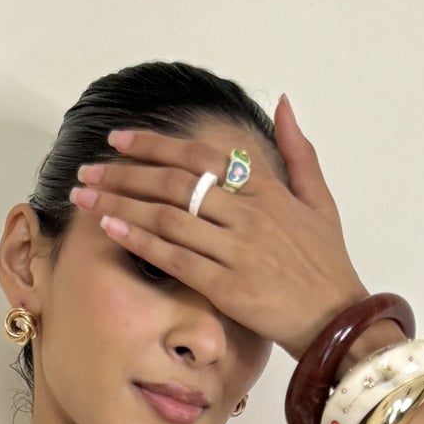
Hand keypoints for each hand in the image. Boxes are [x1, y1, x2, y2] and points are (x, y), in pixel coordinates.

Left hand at [69, 94, 379, 359]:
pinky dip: (141, 241)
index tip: (119, 139)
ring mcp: (238, 251)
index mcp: (266, 192)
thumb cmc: (326, 264)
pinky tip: (110, 228)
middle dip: (125, 173)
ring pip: (169, 217)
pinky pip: (175, 258)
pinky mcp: (228, 287)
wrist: (339, 320)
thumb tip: (284, 103)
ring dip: (121, 203)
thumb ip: (298, 150)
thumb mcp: (320, 199)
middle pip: (176, 183)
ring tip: (85, 196)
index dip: (155, 145)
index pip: (201, 157)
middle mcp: (249, 215)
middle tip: (88, 170)